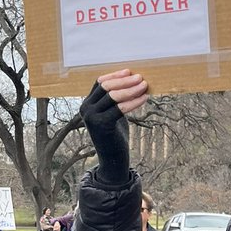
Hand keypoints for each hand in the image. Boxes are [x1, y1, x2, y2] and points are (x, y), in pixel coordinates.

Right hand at [80, 69, 148, 184]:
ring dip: (131, 89)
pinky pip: (120, 108)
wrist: (112, 159)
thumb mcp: (111, 114)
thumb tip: (131, 81)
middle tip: (141, 78)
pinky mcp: (101, 125)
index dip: (115, 76)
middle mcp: (85, 109)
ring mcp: (92, 117)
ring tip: (145, 85)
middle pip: (106, 87)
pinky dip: (134, 102)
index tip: (129, 71)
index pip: (100, 83)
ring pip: (113, 96)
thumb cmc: (115, 135)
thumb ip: (113, 101)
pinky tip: (144, 98)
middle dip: (125, 81)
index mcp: (86, 104)